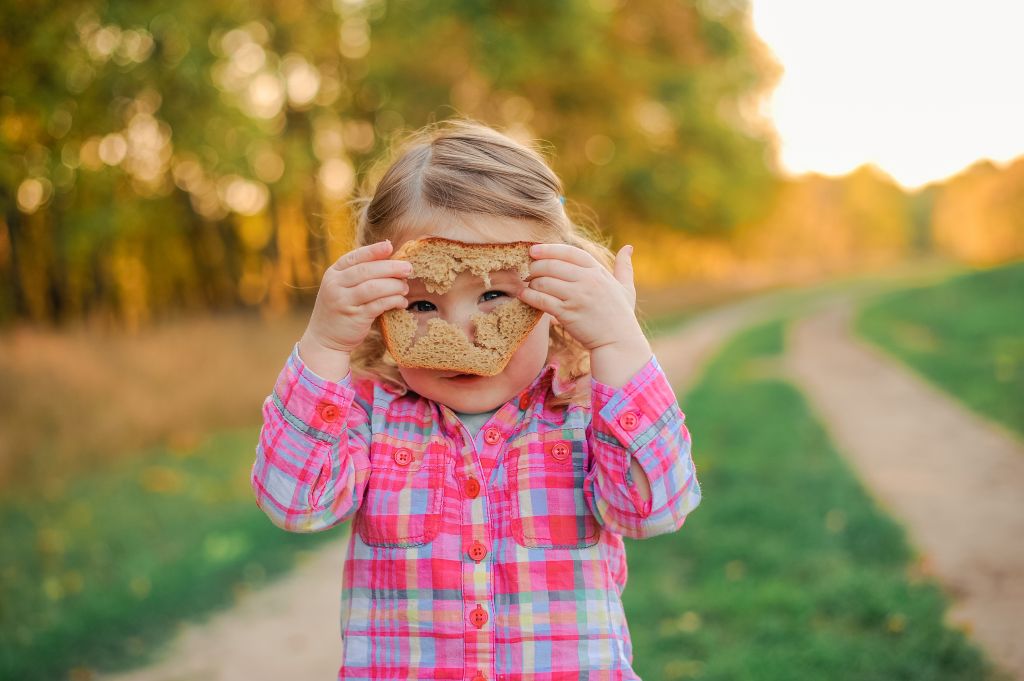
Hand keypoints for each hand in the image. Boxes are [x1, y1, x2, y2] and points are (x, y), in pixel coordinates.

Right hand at [302, 240, 412, 354]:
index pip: (354, 257)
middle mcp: (335, 285)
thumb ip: (358, 275)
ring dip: (394, 286)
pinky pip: (379, 305)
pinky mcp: (355, 317)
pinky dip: (394, 301)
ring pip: (374, 287)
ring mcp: (344, 302)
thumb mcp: (341, 288)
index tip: (390, 246)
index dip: (373, 251)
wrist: (324, 339)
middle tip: (408, 268)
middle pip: (367, 271)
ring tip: (405, 288)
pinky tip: (402, 302)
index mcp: (333, 274)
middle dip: (391, 268)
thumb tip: (390, 260)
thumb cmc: (340, 309)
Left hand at [517, 243, 645, 352]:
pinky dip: (529, 296)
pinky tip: (524, 296)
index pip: (569, 252)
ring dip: (532, 282)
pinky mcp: (567, 313)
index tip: (534, 250)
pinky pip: (541, 300)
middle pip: (552, 265)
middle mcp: (587, 281)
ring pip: (544, 281)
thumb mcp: (626, 288)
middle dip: (535, 266)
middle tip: (529, 271)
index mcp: (598, 272)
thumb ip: (624, 267)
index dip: (549, 249)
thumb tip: (628, 247)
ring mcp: (577, 297)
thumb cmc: (621, 316)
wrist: (619, 343)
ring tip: (529, 285)